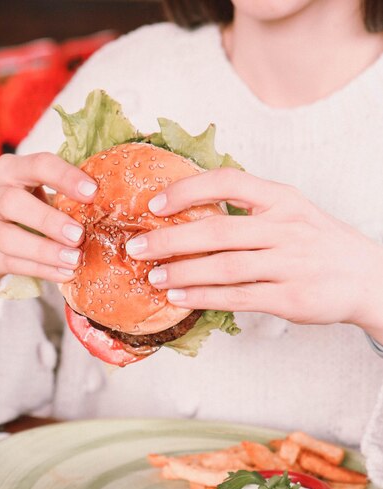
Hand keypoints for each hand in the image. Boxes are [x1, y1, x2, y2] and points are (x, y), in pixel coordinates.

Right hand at [0, 152, 97, 284]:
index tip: (92, 192)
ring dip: (45, 250)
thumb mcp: (35, 191)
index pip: (38, 165)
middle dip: (48, 219)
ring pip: (8, 238)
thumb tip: (110, 204)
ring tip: (74, 259)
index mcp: (12, 170)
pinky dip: (41, 270)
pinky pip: (12, 264)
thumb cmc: (23, 209)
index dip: (65, 177)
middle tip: (79, 234)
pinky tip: (64, 274)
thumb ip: (63, 194)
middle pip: (13, 202)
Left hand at [125, 168, 382, 338]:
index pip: (229, 183)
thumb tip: (194, 215)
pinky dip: (205, 297)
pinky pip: (239, 296)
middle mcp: (286, 227)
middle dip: (171, 239)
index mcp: (283, 200)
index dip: (188, 190)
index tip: (155, 204)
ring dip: (183, 272)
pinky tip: (180, 297)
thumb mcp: (294, 213)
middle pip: (218, 229)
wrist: (369, 277)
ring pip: (225, 266)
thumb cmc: (321, 244)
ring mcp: (290, 263)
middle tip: (136, 247)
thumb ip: (252, 211)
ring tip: (153, 277)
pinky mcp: (291, 297)